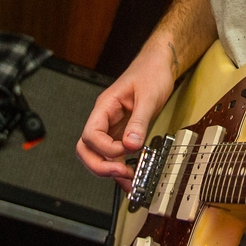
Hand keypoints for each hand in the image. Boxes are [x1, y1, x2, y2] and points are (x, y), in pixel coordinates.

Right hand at [76, 45, 175, 188]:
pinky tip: (131, 175)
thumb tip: (131, 145)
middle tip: (120, 174)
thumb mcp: (148, 97)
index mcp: (105, 107)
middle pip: (86, 149)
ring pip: (98, 154)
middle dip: (100, 165)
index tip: (125, 150)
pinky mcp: (123, 132)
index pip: (90, 134)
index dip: (105, 148)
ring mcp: (113, 127)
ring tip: (129, 180)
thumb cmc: (151, 73)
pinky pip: (115, 153)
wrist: (160, 64)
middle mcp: (105, 119)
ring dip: (109, 170)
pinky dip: (120, 166)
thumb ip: (139, 122)